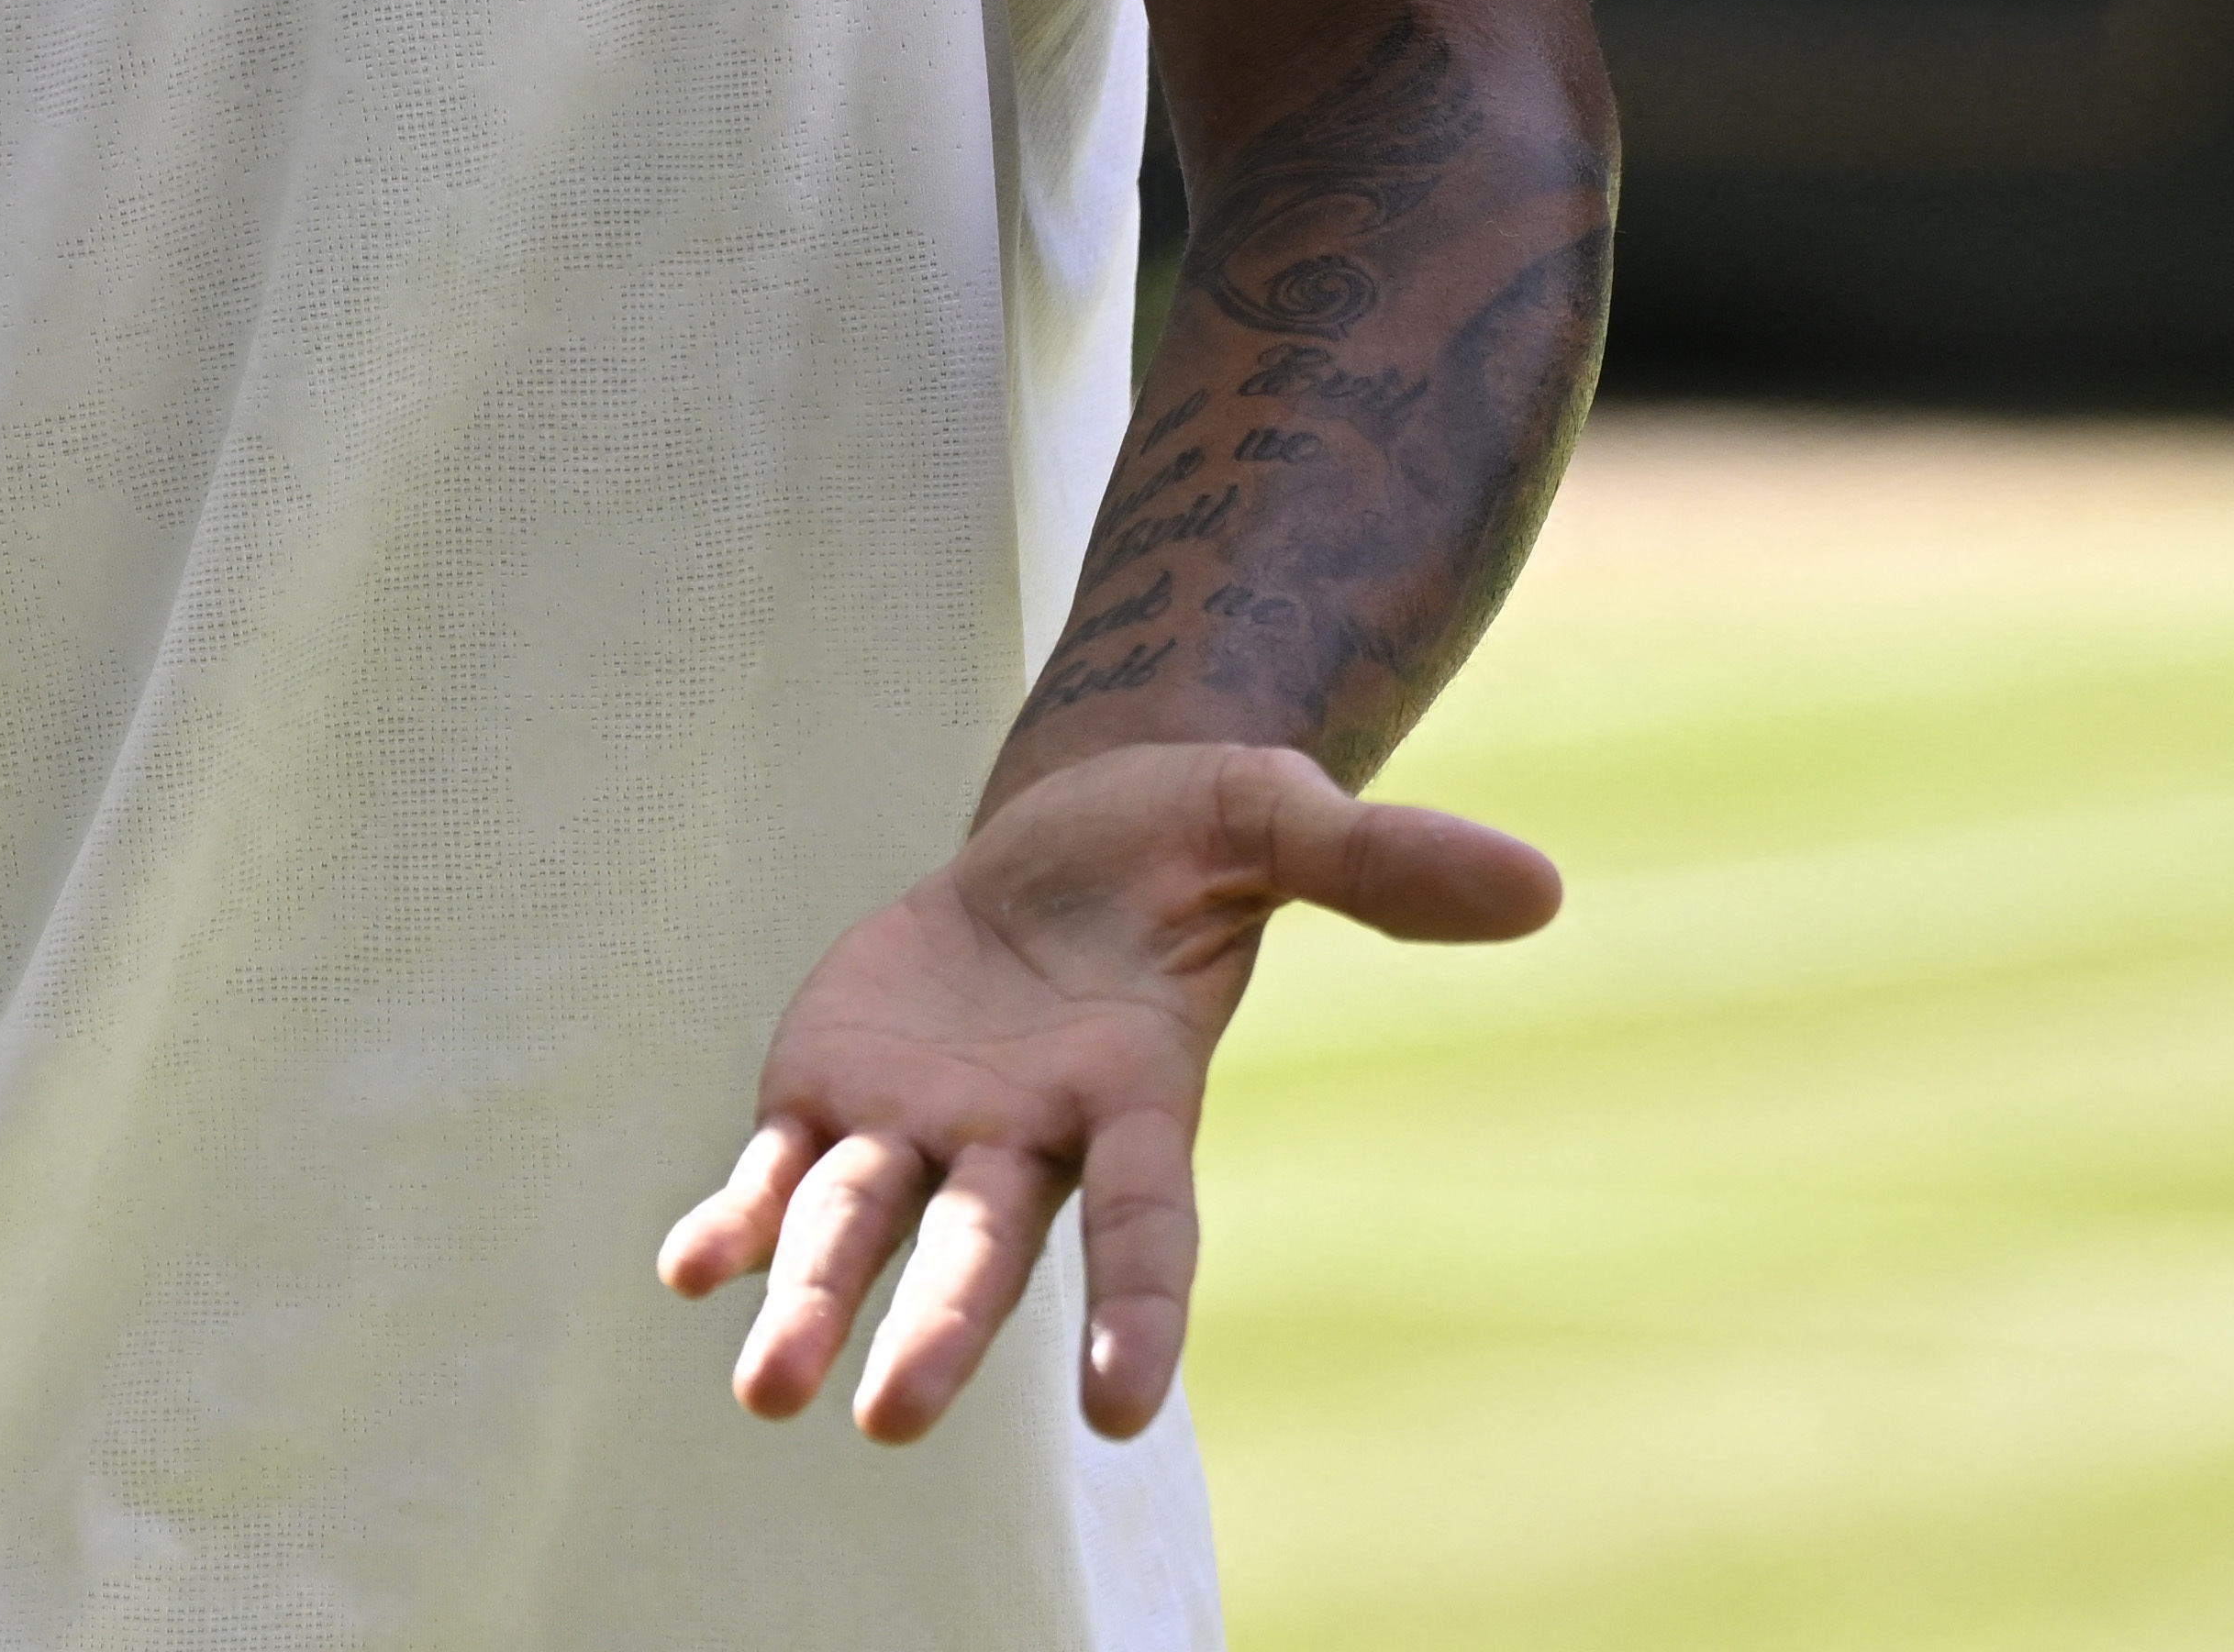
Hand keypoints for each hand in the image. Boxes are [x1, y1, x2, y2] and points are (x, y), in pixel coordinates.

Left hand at [661, 741, 1557, 1443]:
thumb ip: (1384, 861)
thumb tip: (1543, 885)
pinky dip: (733, 1226)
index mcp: (1136, 1095)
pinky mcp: (834, 1090)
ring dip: (813, 1306)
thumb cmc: (1188, 831)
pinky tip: (690, 1269)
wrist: (1072, 829)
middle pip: (983, 1251)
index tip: (1123, 1407)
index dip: (1137, 1308)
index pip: (1146, 1221)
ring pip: (861, 1228)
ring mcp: (924, 1126)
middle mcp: (1027, 1139)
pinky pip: (775, 1175)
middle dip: (941, 1331)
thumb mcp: (1279, 816)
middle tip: (888, 1417)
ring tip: (765, 1392)